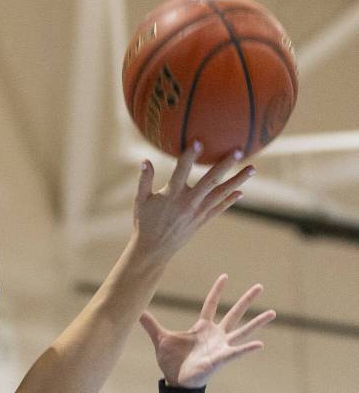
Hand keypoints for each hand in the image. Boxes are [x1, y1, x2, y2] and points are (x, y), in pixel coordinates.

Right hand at [133, 143, 254, 262]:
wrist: (153, 250)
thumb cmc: (144, 223)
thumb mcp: (140, 201)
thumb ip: (144, 180)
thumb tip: (145, 160)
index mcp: (171, 195)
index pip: (181, 171)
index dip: (190, 156)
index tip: (199, 142)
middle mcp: (188, 203)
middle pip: (210, 181)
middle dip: (225, 165)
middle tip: (239, 151)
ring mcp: (197, 213)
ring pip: (221, 194)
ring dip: (237, 181)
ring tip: (253, 169)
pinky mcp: (201, 221)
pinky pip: (219, 209)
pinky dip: (230, 200)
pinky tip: (241, 191)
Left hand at [140, 274, 275, 387]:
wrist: (176, 383)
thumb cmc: (172, 363)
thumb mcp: (160, 339)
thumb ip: (150, 324)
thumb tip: (135, 311)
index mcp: (202, 328)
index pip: (211, 304)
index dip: (217, 291)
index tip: (224, 276)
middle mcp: (215, 335)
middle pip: (234, 313)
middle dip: (246, 300)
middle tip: (259, 286)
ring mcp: (221, 346)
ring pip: (243, 331)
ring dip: (257, 322)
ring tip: (273, 313)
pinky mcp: (222, 358)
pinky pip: (237, 352)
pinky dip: (248, 349)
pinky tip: (261, 344)